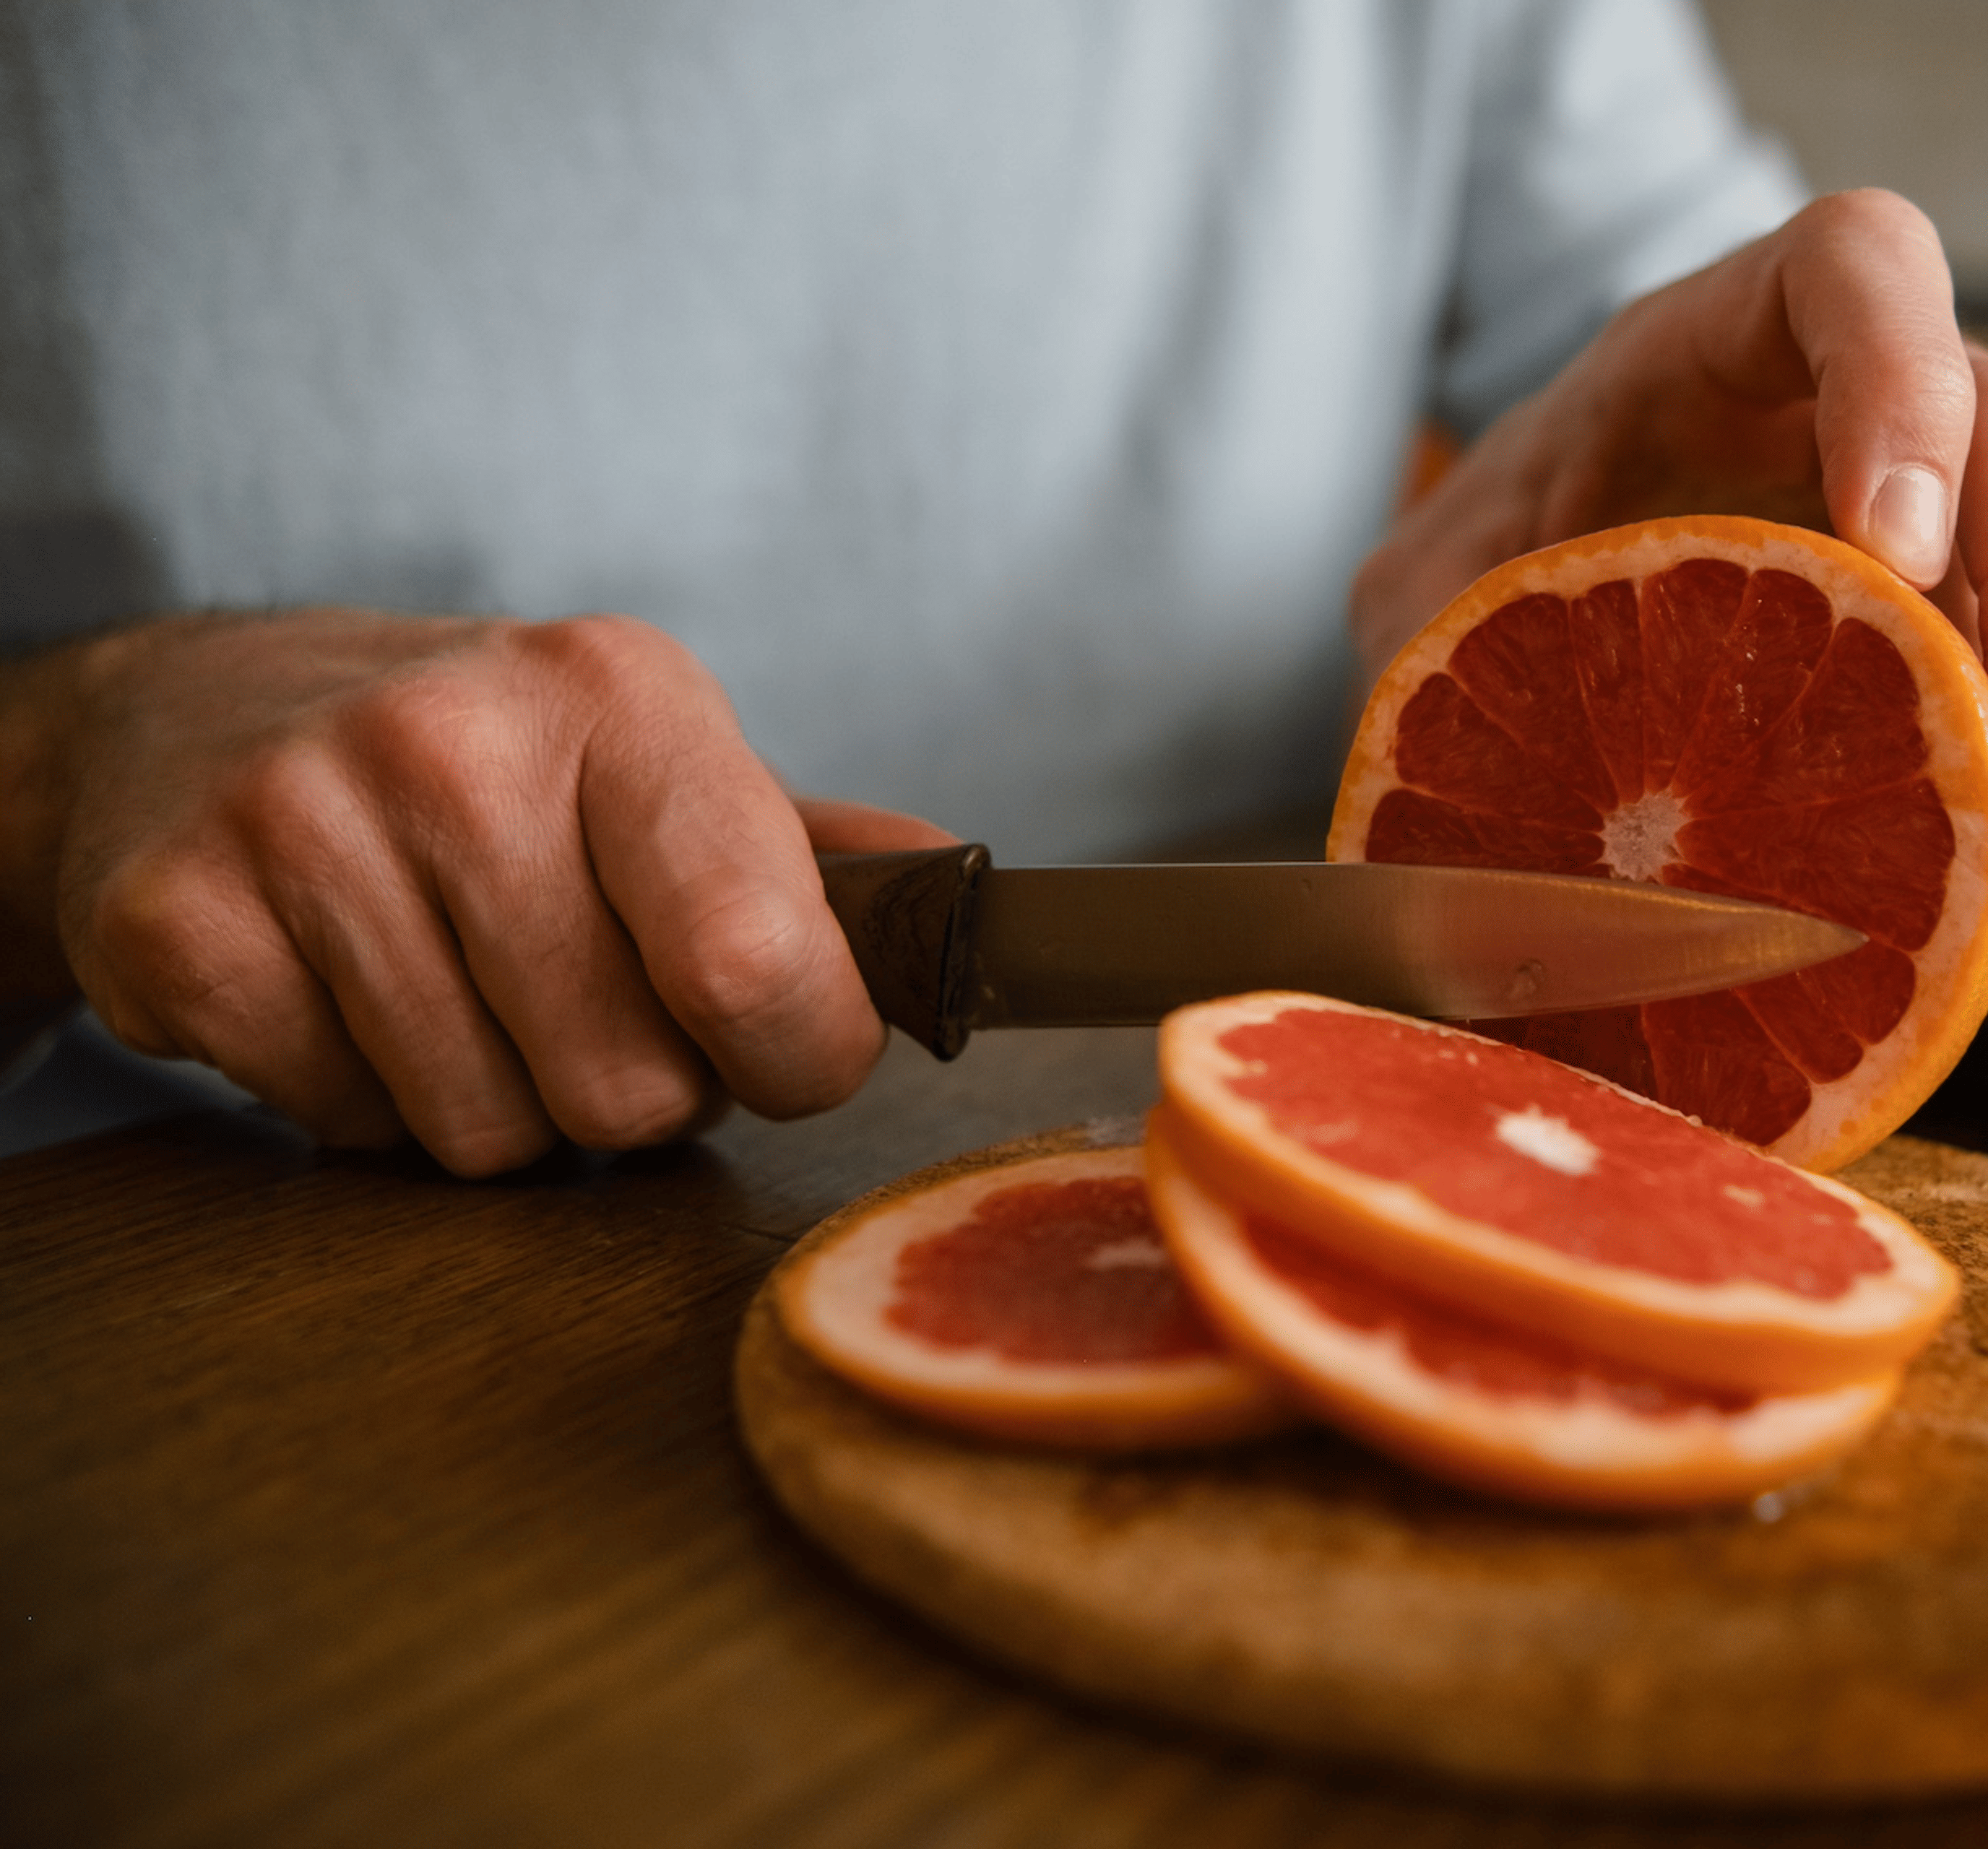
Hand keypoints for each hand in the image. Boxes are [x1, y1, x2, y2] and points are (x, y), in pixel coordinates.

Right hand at [2, 608, 948, 1174]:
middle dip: (629, 1088)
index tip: (774, 1046)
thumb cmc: (493, 768)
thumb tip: (967, 907)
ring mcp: (303, 821)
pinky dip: (364, 1104)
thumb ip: (817, 860)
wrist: (209, 713)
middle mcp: (459, 741)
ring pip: (488, 1132)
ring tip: (465, 990)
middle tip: (577, 999)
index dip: (794, 1057)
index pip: (760, 961)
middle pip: (626, 1086)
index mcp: (622, 695)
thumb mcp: (663, 768)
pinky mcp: (178, 918)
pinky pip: (349, 1128)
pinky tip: (350, 995)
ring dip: (499, 1105)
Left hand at [1351, 190, 1987, 951]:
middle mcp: (1851, 417)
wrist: (1511, 604)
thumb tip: (1444, 772)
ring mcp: (1924, 529)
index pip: (1850, 270)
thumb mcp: (1427, 581)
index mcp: (1716, 344)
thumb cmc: (1491, 549)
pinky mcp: (1943, 647)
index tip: (1897, 545)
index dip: (1899, 383)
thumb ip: (1431, 642)